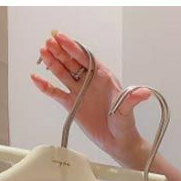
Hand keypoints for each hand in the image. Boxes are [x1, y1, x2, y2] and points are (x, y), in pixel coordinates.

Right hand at [30, 30, 151, 165]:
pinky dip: (46, 86)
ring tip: (42, 52)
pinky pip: (56, 93)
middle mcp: (90, 81)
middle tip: (49, 41)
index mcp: (103, 77)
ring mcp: (79, 92)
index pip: (86, 58)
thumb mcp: (127, 109)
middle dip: (61, 51)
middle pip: (72, 62)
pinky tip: (36, 78)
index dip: (74, 47)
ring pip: (63, 73)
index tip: (62, 38)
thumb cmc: (125, 124)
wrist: (118, 142)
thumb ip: (131, 99)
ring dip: (52, 63)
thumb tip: (144, 92)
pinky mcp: (71, 105)